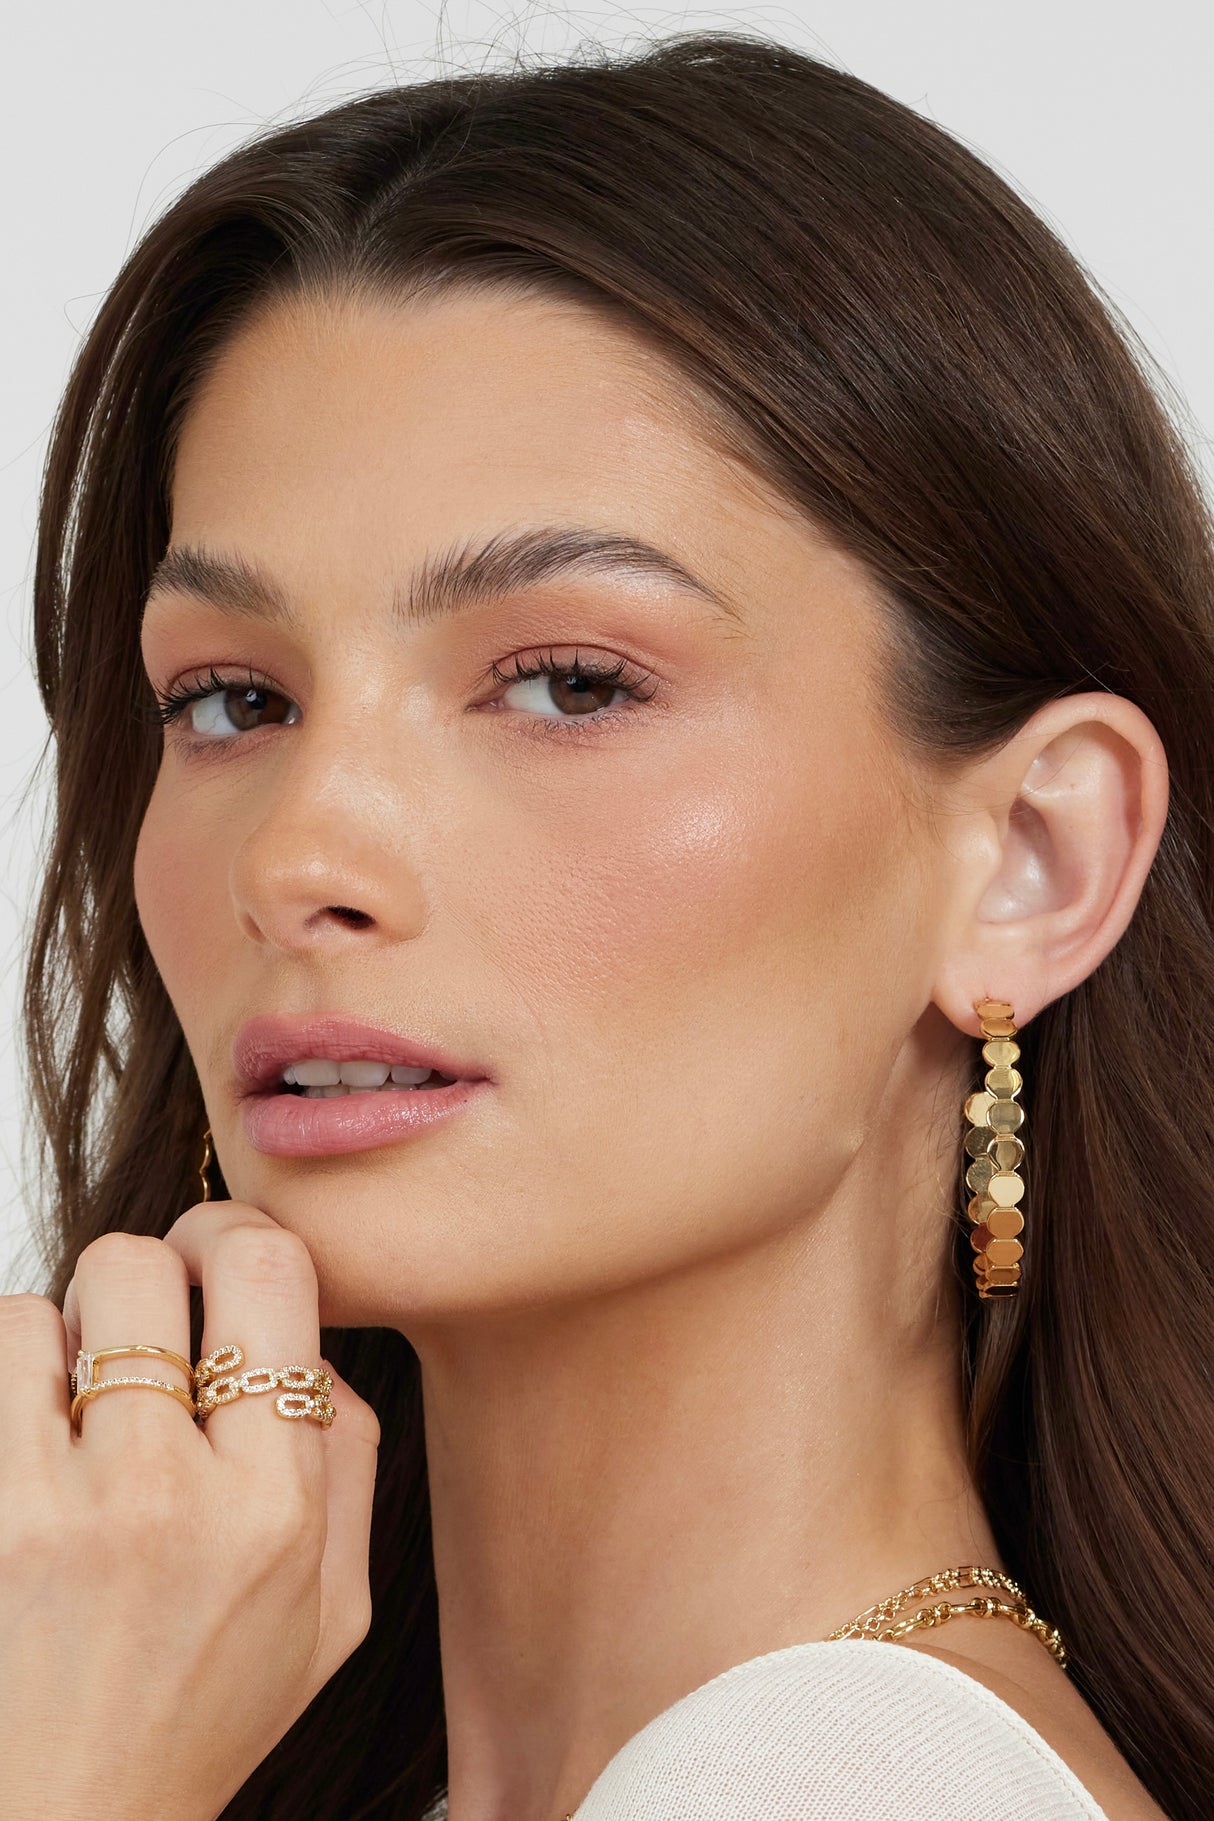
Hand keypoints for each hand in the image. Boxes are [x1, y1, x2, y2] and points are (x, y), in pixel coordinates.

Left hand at [0, 1201, 380, 1820]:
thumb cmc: (199, 1712)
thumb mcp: (334, 1608)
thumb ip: (347, 1459)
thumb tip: (306, 1341)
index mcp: (280, 1509)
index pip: (271, 1275)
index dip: (236, 1235)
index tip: (217, 1255)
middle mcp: (175, 1500)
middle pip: (148, 1265)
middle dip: (148, 1269)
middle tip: (145, 1309)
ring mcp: (65, 1513)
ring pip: (49, 1308)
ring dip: (68, 1336)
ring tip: (80, 1399)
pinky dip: (17, 1367)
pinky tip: (36, 1431)